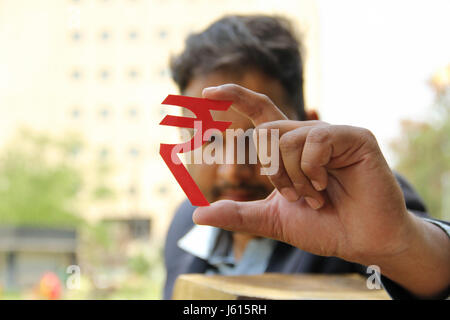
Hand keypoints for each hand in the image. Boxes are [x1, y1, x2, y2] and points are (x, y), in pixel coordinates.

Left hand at [193, 84, 412, 264]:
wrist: (362, 241)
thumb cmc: (323, 227)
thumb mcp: (272, 218)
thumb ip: (237, 214)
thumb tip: (198, 215)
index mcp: (289, 148)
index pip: (259, 112)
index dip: (234, 97)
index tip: (208, 92)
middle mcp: (307, 135)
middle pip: (264, 131)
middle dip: (270, 172)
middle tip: (295, 197)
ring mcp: (331, 134)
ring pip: (284, 139)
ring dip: (292, 178)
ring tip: (316, 197)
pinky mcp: (354, 137)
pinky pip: (313, 141)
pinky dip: (311, 171)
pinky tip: (327, 187)